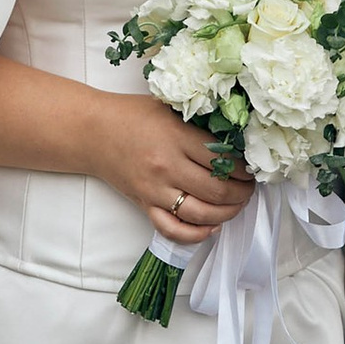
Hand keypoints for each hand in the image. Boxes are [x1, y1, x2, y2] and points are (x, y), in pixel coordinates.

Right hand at [90, 94, 256, 245]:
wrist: (93, 132)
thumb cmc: (133, 115)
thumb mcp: (170, 108)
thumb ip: (199, 124)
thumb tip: (236, 141)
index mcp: (176, 138)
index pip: (222, 160)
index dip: (244, 168)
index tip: (251, 168)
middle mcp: (167, 167)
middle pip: (217, 190)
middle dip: (242, 192)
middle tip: (249, 187)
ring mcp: (155, 190)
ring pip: (200, 214)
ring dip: (227, 214)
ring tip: (236, 205)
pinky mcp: (144, 205)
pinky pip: (172, 230)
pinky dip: (195, 235)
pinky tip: (210, 227)